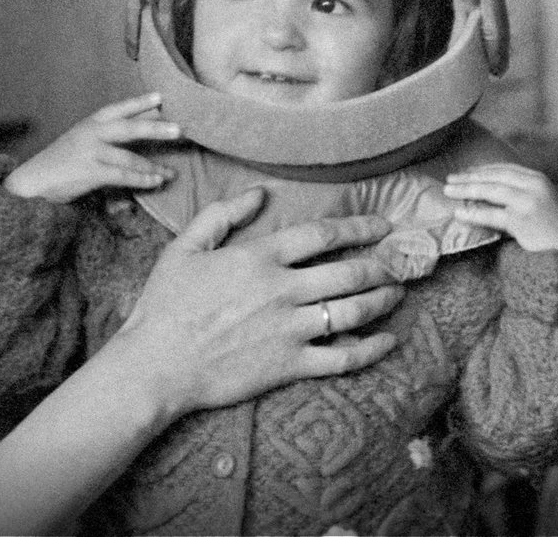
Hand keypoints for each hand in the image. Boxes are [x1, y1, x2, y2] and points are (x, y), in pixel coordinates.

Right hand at [3, 93, 180, 202]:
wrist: (33, 181)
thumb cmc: (61, 162)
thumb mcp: (83, 141)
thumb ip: (109, 136)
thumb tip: (146, 126)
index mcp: (89, 123)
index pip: (118, 109)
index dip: (139, 103)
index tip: (161, 96)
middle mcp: (90, 133)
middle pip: (128, 128)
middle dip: (155, 128)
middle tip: (179, 129)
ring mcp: (89, 152)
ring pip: (128, 156)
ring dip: (152, 166)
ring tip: (171, 173)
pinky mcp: (88, 172)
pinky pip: (122, 175)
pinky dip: (141, 179)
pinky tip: (155, 181)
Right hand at [114, 189, 404, 417]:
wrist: (157, 364)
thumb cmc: (165, 304)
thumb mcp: (184, 248)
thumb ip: (221, 214)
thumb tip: (259, 193)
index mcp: (258, 258)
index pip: (322, 235)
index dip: (358, 227)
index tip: (381, 226)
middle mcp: (282, 290)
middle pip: (349, 272)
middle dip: (382, 264)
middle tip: (400, 261)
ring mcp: (290, 329)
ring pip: (353, 311)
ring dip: (383, 299)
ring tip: (397, 292)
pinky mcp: (291, 365)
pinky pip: (343, 357)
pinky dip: (371, 349)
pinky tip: (387, 340)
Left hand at [444, 163, 557, 254]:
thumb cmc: (549, 230)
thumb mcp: (536, 202)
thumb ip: (516, 191)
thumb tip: (480, 185)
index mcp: (538, 179)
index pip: (504, 169)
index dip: (481, 169)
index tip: (463, 172)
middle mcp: (535, 186)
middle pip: (495, 177)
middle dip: (469, 177)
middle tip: (448, 179)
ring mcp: (530, 202)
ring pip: (492, 191)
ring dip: (466, 190)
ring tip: (447, 191)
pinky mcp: (524, 220)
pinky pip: (492, 214)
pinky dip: (473, 213)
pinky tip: (459, 213)